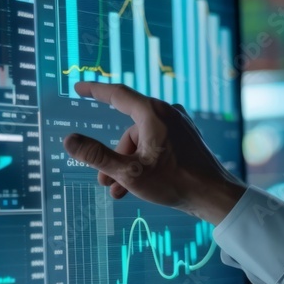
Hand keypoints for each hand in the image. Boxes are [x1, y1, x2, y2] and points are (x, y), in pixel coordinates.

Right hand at [62, 82, 246, 224]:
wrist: (214, 196)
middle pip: (128, 129)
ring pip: (141, 141)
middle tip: (104, 180)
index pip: (117, 94)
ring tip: (121, 190)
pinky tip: (138, 186)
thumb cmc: (174, 182)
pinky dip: (144, 162)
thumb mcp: (129, 172)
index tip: (79, 88)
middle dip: (113, 156)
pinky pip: (156, 145)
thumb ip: (97, 156)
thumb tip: (69, 140)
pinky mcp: (186, 139)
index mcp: (153, 113)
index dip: (95, 90)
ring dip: (128, 165)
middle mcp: (167, 113)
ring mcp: (179, 125)